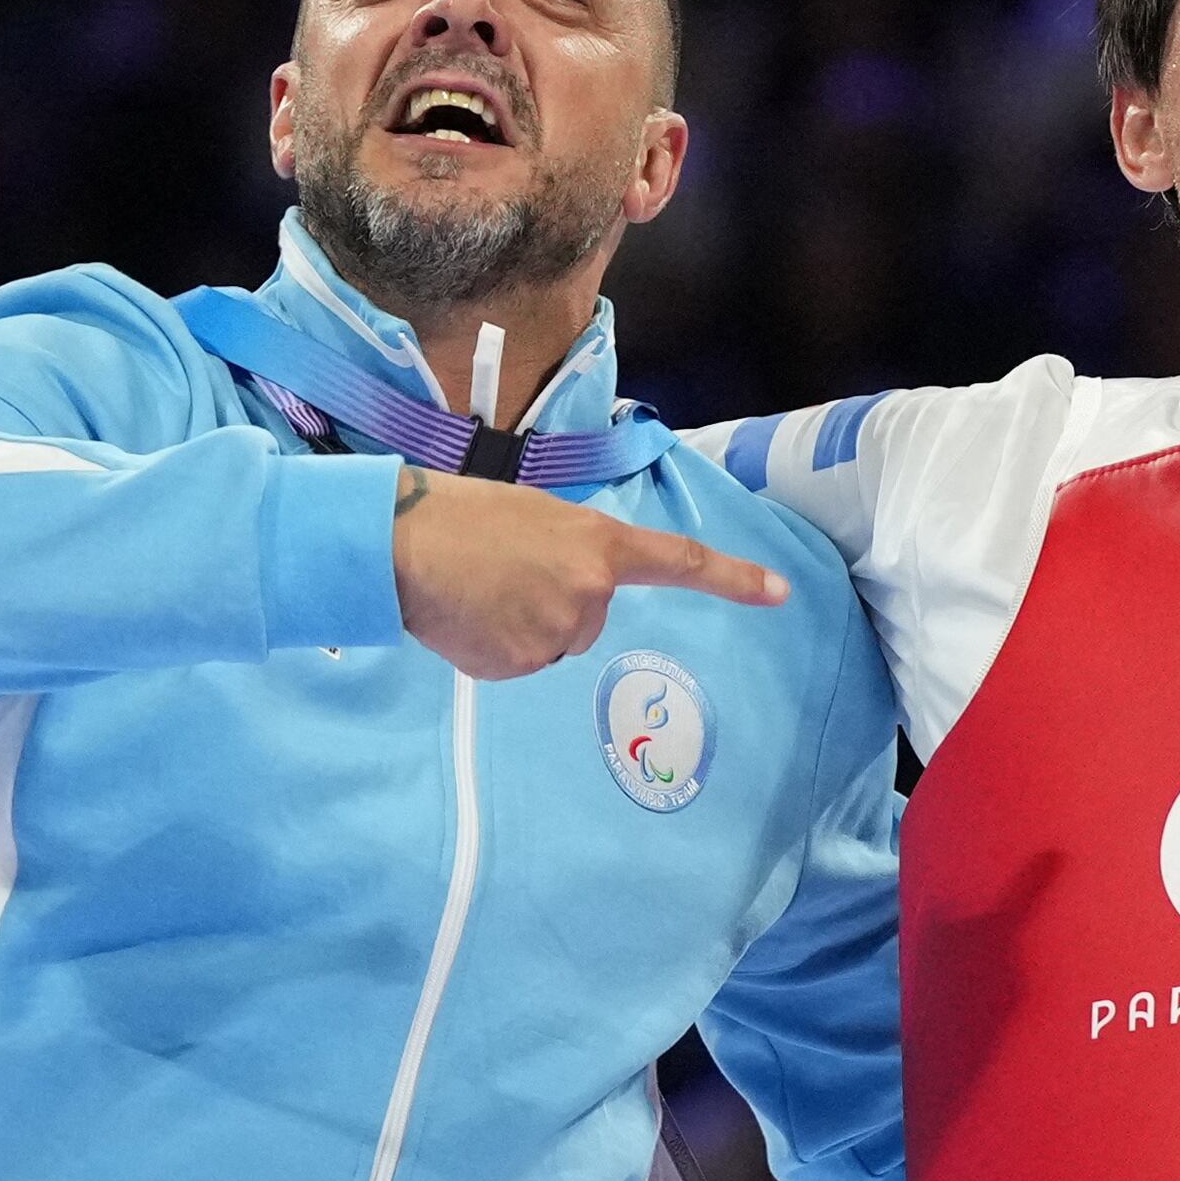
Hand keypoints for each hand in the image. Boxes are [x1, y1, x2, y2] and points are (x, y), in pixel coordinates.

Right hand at [391, 465, 787, 681]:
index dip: (733, 578)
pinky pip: (516, 663)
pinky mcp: (517, 665)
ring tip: (476, 589)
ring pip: (550, 644)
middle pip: (588, 618)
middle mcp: (589, 594)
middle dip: (552, 601)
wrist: (399, 543)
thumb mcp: (534, 515)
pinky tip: (464, 616)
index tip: (780, 593)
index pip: (678, 561)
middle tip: (500, 571)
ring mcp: (556, 634)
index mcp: (597, 544)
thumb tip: (570, 593)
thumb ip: (571, 552)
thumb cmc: (461, 515)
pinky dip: (492, 646)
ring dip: (518, 624)